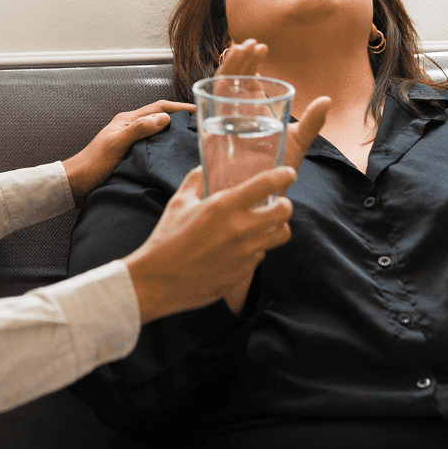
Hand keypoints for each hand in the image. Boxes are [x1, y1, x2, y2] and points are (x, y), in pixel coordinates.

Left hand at [63, 100, 190, 199]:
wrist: (78, 180)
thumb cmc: (94, 163)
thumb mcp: (117, 143)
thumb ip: (139, 129)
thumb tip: (164, 118)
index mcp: (127, 120)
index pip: (158, 107)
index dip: (179, 107)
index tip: (197, 110)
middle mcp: (129, 126)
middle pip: (159, 116)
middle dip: (179, 116)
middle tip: (199, 123)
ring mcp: (130, 138)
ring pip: (156, 129)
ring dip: (172, 130)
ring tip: (190, 137)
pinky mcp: (130, 151)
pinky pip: (152, 142)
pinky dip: (164, 143)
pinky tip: (171, 152)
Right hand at [124, 165, 294, 324]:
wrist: (160, 280)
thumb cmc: (166, 240)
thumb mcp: (178, 203)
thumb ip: (194, 181)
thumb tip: (202, 168)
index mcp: (223, 207)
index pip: (267, 184)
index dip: (283, 175)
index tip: (287, 173)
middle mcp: (240, 229)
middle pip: (284, 212)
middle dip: (284, 204)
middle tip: (276, 203)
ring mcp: (245, 253)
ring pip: (281, 235)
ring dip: (277, 227)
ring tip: (265, 225)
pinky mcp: (244, 272)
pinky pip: (262, 255)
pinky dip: (257, 248)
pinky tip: (242, 247)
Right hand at [196, 39, 331, 170]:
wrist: (260, 194)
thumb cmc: (275, 171)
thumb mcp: (297, 142)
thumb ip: (312, 122)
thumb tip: (326, 99)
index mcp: (253, 112)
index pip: (248, 80)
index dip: (252, 62)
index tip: (262, 48)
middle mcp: (237, 113)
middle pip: (234, 77)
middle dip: (241, 58)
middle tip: (254, 44)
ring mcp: (225, 120)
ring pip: (222, 85)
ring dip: (230, 66)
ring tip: (243, 48)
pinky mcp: (215, 130)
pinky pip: (210, 103)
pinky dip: (216, 86)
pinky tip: (225, 72)